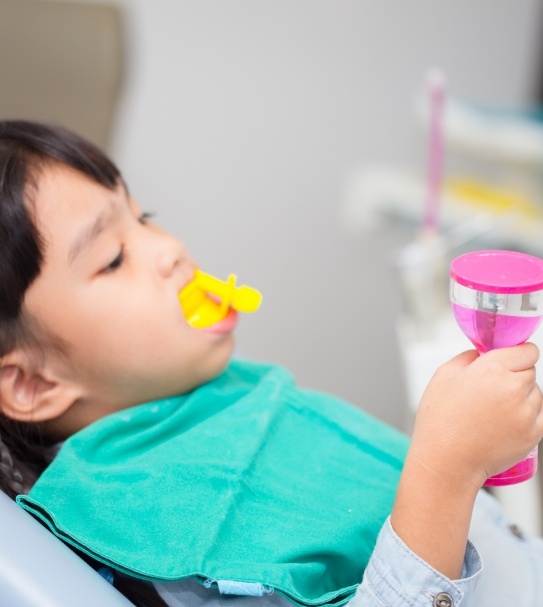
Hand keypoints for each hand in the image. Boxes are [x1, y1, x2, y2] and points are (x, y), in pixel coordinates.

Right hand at [410, 343, 542, 489]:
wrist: (447, 462)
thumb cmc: (440, 421)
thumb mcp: (442, 376)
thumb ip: (466, 357)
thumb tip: (481, 353)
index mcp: (492, 369)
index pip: (527, 351)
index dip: (516, 354)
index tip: (507, 360)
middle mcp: (514, 389)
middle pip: (530, 371)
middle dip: (515, 375)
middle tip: (492, 389)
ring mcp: (527, 413)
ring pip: (536, 394)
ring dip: (522, 396)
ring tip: (495, 410)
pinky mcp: (534, 434)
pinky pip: (539, 416)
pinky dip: (526, 417)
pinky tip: (502, 424)